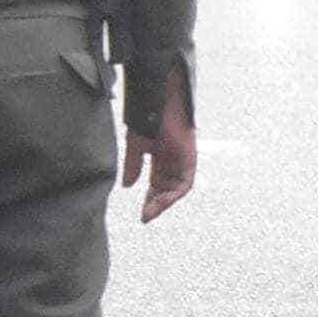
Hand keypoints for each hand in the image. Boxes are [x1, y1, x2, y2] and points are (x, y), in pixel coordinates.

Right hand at [122, 80, 196, 222]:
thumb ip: (133, 165)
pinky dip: (174, 193)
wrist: (160, 100)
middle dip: (156, 204)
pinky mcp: (189, 158)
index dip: (149, 199)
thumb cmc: (149, 117)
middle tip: (145, 216)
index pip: (157, 185)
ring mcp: (182, 159)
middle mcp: (173, 161)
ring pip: (176, 189)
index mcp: (161, 157)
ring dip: (164, 202)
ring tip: (151, 212)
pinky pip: (185, 182)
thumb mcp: (136, 146)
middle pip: (166, 190)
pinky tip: (162, 200)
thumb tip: (128, 186)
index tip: (141, 213)